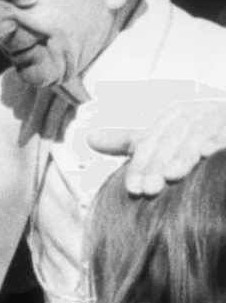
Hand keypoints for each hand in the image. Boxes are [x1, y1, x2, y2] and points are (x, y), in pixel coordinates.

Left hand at [87, 99, 225, 194]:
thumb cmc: (190, 137)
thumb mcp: (158, 138)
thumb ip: (126, 141)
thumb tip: (89, 138)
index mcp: (173, 116)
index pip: (149, 143)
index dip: (140, 166)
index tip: (133, 189)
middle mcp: (194, 113)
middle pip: (169, 141)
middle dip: (158, 165)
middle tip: (149, 189)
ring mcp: (217, 117)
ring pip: (196, 137)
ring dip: (184, 156)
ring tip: (172, 175)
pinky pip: (224, 133)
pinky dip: (217, 142)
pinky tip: (208, 153)